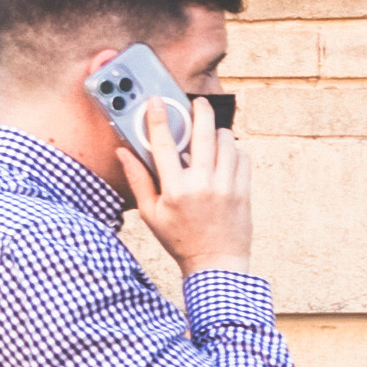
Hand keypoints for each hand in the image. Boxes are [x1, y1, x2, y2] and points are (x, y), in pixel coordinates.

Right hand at [133, 87, 253, 274]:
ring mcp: (227, 186)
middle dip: (200, 111)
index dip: (158, 118)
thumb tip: (123, 152)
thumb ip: (138, 180)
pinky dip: (233, 150)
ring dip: (217, 132)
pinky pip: (242, 157)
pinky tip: (224, 155)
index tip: (157, 101)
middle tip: (198, 102)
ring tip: (210, 134)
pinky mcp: (244, 190)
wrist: (216, 264)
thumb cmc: (179, 239)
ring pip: (226, 142)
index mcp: (175, 189)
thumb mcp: (151, 213)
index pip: (163, 145)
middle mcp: (202, 184)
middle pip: (203, 134)